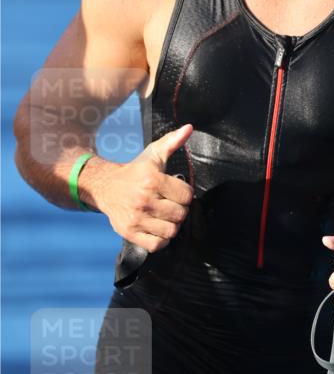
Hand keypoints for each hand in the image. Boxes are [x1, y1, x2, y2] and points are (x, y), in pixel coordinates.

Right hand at [95, 125, 193, 250]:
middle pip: (180, 214)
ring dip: (171, 225)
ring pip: (171, 231)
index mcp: (152, 180)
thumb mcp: (154, 154)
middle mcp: (143, 200)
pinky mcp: (129, 233)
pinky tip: (157, 227)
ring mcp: (135, 218)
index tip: (176, 191)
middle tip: (171, 204)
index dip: (185, 194)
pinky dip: (161, 239)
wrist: (105, 186)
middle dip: (179, 209)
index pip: (187, 195)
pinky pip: (156, 245)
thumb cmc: (135, 171)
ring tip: (165, 216)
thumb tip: (189, 128)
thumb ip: (173, 141)